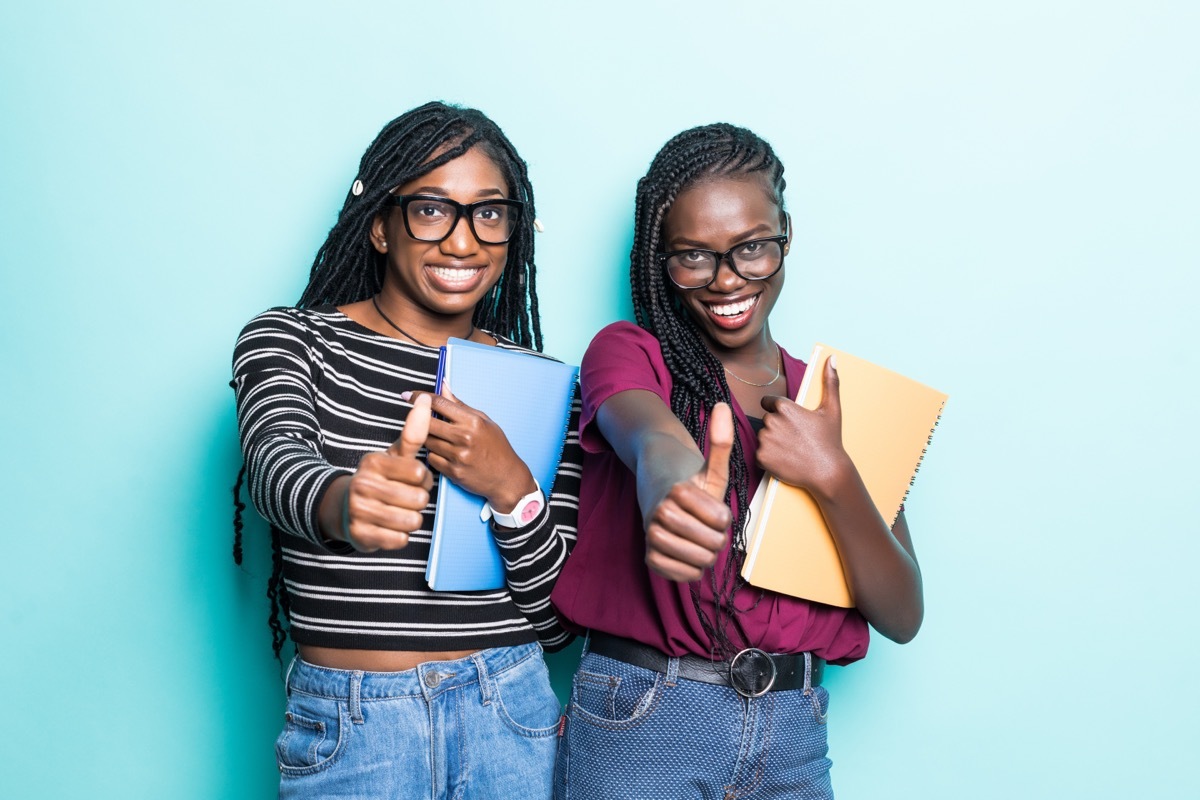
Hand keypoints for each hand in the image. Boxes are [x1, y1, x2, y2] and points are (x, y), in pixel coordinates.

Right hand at [335, 394, 434, 551]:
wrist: (345, 509)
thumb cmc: (379, 480)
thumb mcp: (394, 456)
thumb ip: (413, 432)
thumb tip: (423, 399)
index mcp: (373, 462)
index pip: (420, 474)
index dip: (423, 480)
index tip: (413, 480)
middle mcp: (362, 485)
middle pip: (419, 499)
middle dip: (418, 501)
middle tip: (405, 498)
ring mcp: (359, 511)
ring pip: (412, 521)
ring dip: (412, 519)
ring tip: (399, 512)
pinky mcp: (360, 535)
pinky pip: (400, 539)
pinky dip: (400, 536)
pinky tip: (390, 527)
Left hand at [408, 386, 536, 511]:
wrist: (506, 478)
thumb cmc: (496, 447)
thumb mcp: (483, 421)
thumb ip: (459, 404)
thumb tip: (443, 385)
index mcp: (472, 421)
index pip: (439, 403)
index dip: (419, 397)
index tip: (409, 395)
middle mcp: (464, 437)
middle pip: (427, 422)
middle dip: (420, 419)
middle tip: (418, 419)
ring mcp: (458, 456)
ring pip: (427, 441)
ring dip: (427, 438)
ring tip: (438, 438)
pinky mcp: (453, 472)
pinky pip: (431, 459)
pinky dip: (433, 454)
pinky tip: (443, 454)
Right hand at [643, 402, 734, 581]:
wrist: (658, 495)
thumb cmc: (691, 482)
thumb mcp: (710, 466)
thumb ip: (720, 441)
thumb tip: (724, 405)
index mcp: (678, 490)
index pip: (721, 520)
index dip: (723, 517)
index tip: (713, 508)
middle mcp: (660, 512)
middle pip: (712, 543)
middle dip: (715, 537)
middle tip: (707, 527)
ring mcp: (652, 535)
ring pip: (697, 561)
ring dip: (704, 554)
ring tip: (698, 539)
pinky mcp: (649, 556)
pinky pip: (681, 575)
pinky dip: (689, 569)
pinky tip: (688, 553)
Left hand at [757, 355, 852, 499]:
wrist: (828, 472)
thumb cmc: (830, 441)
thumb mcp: (832, 409)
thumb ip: (830, 381)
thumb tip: (831, 358)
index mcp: (785, 408)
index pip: (769, 402)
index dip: (780, 411)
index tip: (791, 422)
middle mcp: (772, 422)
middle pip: (766, 420)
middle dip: (777, 427)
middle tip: (795, 438)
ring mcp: (765, 440)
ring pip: (763, 436)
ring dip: (772, 442)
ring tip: (792, 449)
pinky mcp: (761, 457)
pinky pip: (759, 454)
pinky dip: (768, 457)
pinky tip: (785, 459)